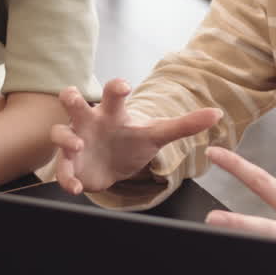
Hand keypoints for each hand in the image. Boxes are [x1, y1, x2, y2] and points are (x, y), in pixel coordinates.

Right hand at [50, 78, 222, 194]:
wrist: (114, 163)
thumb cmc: (132, 141)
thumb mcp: (158, 135)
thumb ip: (186, 125)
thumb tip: (217, 114)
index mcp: (113, 112)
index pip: (112, 92)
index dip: (116, 87)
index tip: (124, 86)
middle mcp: (90, 122)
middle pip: (73, 101)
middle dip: (71, 97)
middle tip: (73, 98)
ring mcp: (76, 141)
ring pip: (58, 132)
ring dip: (65, 138)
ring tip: (77, 146)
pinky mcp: (70, 165)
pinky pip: (61, 169)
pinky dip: (66, 178)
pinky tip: (76, 187)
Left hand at [204, 146, 275, 274]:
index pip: (263, 182)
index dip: (236, 166)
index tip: (213, 154)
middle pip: (261, 228)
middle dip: (235, 223)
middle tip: (210, 218)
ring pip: (267, 250)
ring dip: (244, 245)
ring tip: (219, 241)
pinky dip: (262, 258)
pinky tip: (239, 262)